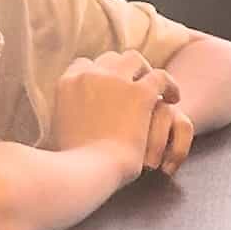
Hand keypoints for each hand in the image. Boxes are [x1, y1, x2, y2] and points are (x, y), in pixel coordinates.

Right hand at [49, 52, 192, 175]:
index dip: (99, 75)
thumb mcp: (56, 132)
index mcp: (67, 83)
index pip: (84, 64)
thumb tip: (63, 123)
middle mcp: (89, 74)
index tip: (108, 87)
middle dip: (123, 71)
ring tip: (156, 89)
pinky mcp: (139, 93)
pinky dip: (170, 85)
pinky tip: (174, 98)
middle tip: (134, 86)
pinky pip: (161, 77)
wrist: (87, 170)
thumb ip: (62, 118)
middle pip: (110, 59)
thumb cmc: (71, 162)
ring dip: (144, 71)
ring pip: (135, 60)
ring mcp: (115, 81)